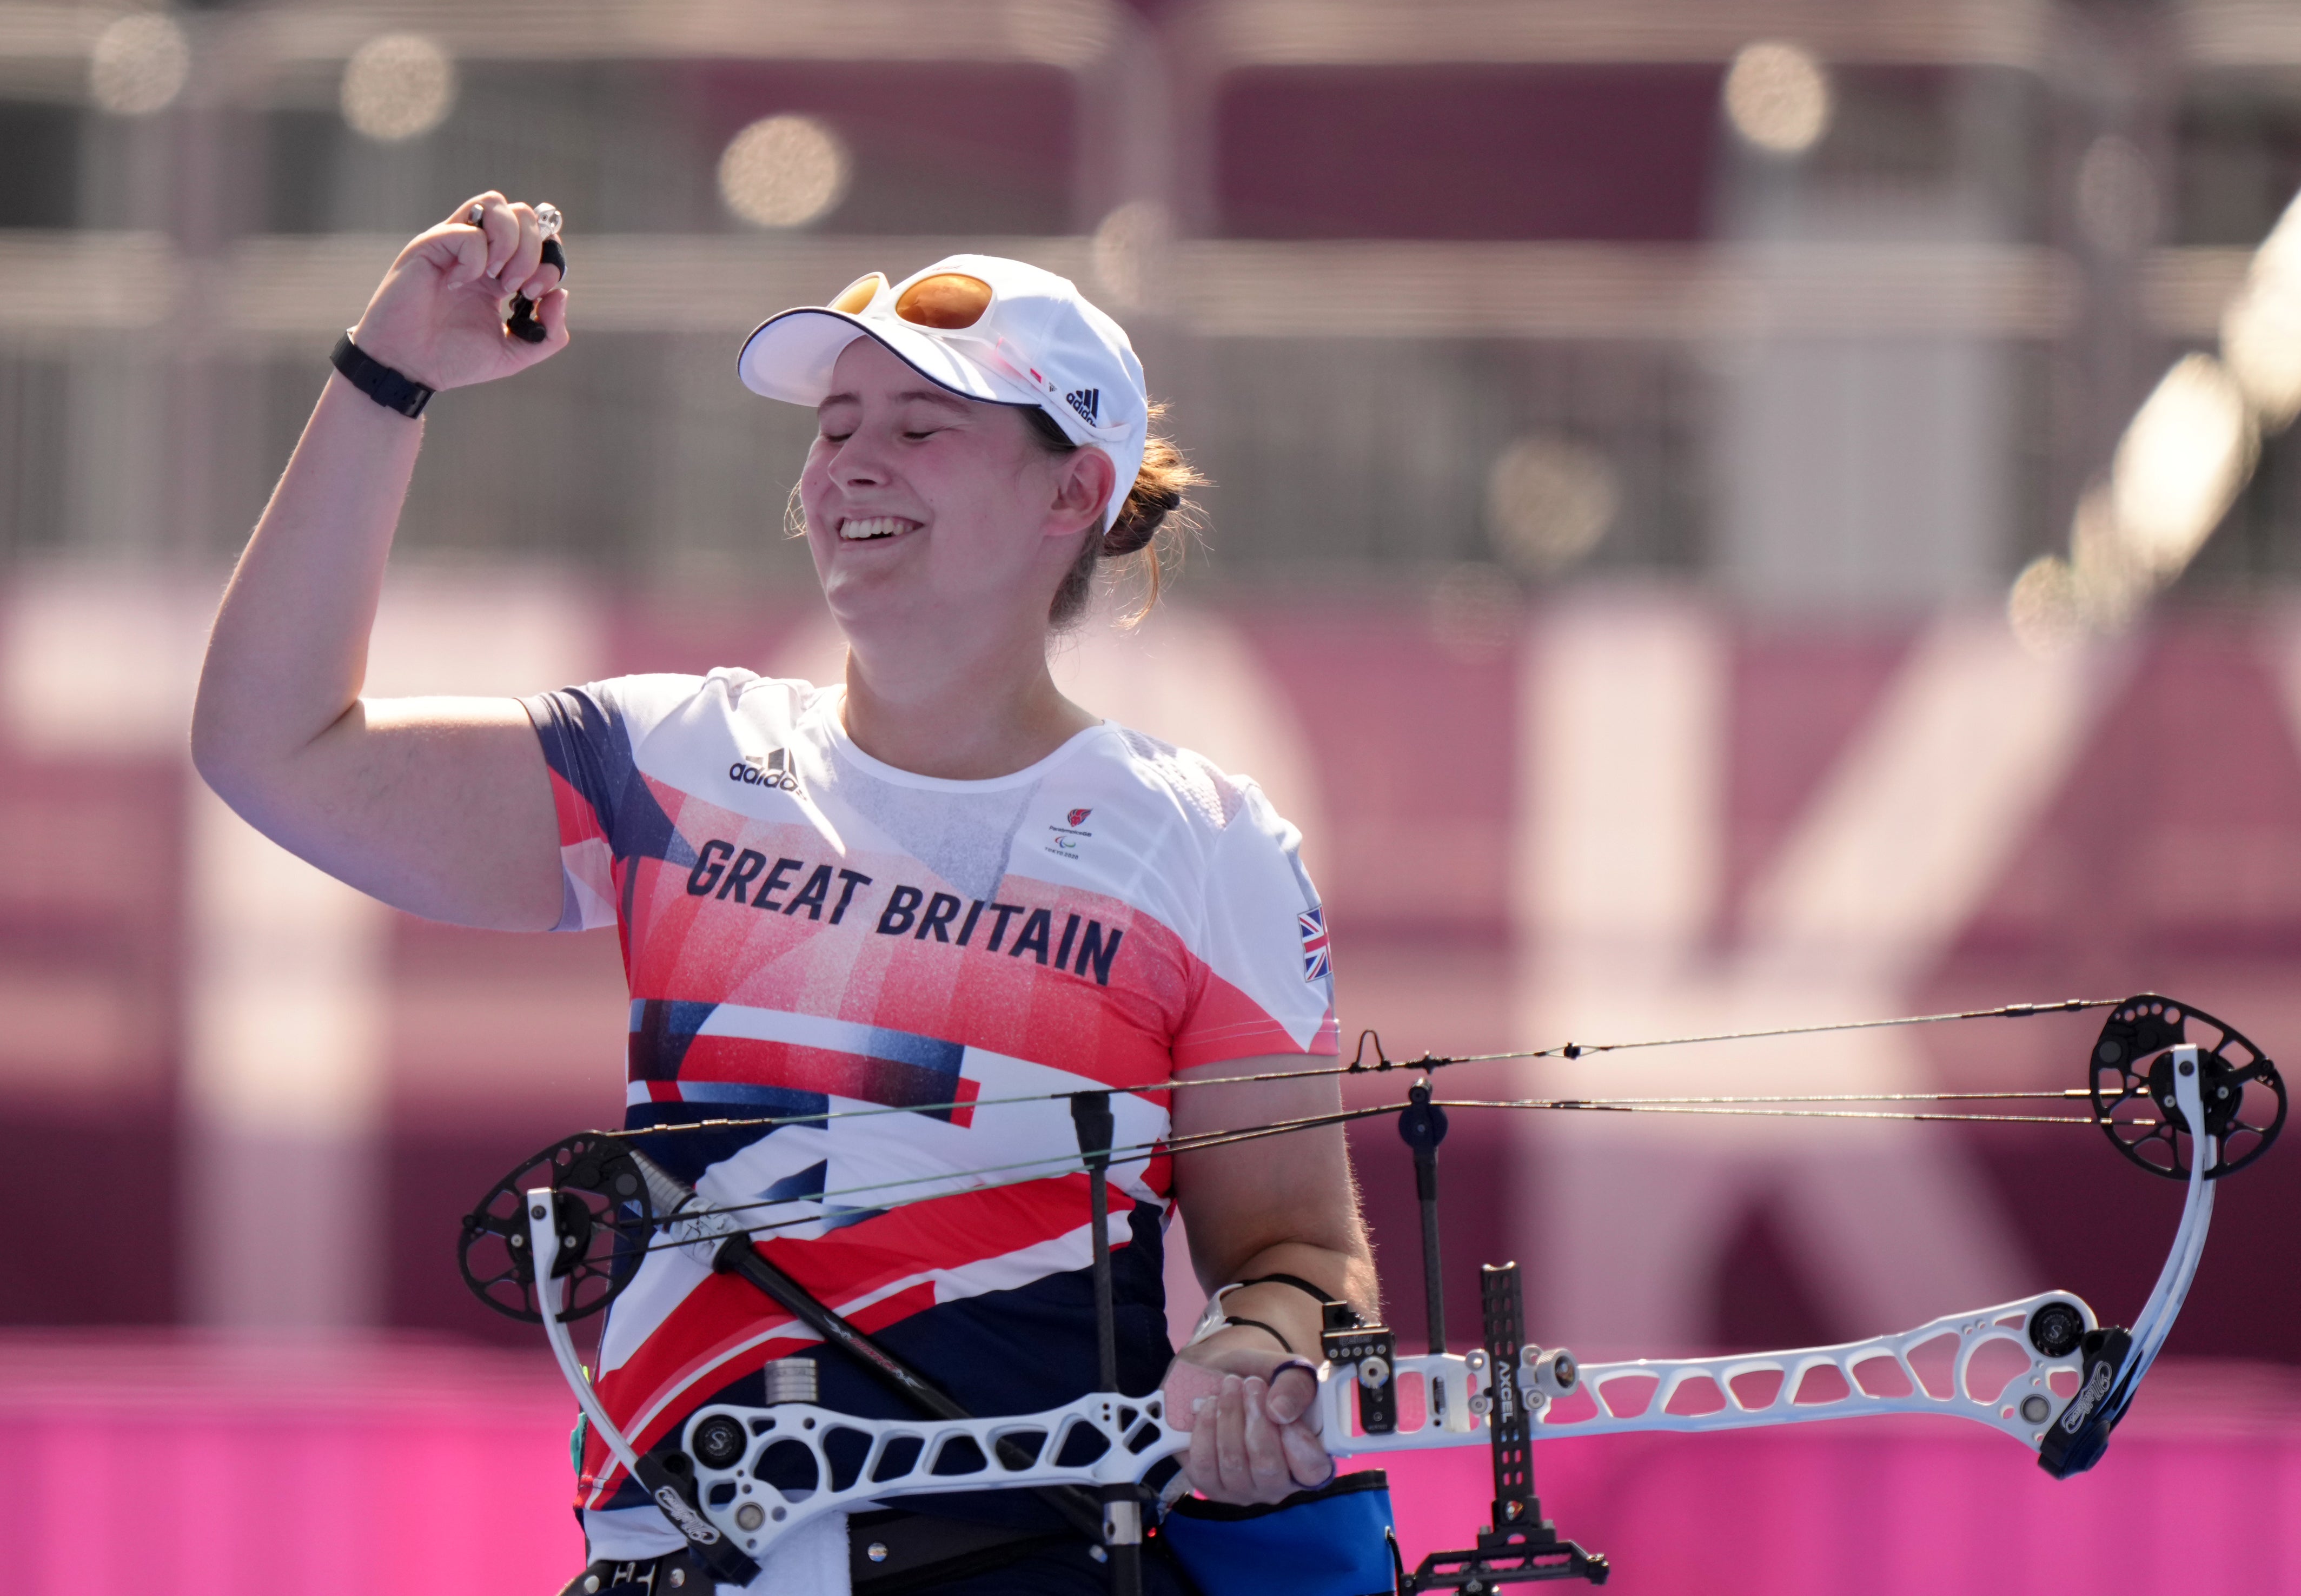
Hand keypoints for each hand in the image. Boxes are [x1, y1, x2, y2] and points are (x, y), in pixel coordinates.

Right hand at [347, 191, 567, 390]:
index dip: (550, 259)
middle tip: (519, 286)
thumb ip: (548, 332)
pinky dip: (475, 257)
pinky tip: (460, 284)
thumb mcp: (514, 353)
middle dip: (533, 248)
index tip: (537, 294)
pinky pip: (465, 231)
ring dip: (510, 241)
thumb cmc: (453, 359)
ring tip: (498, 279)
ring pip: (494, 203)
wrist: (408, 368)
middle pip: (521, 213)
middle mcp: (479, 251)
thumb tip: (562, 293)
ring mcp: (453, 244)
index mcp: (500, 271)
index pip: (539, 237)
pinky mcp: (428, 245)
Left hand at [1162, 1338, 1332, 1503]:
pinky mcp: (1211, 1486)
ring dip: (1229, 1417)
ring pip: (1234, 1463)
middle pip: (1267, 1466)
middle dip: (1256, 1419)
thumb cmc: (1265, 1378)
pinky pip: (1204, 1464)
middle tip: (1251, 1383)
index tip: (1280, 1409)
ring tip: (1230, 1385)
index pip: (1313, 1471)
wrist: (1226, 1376)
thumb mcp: (1287, 1371)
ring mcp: (1243, 1490)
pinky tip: (1209, 1405)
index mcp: (1309, 1463)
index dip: (1298, 1442)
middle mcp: (1278, 1485)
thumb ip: (1295, 1386)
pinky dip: (1205, 1429)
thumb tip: (1280, 1411)